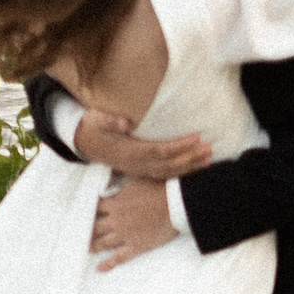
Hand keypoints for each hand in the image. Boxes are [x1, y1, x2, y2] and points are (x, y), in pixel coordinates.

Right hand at [70, 115, 210, 179]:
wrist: (83, 142)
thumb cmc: (92, 126)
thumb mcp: (96, 119)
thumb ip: (109, 120)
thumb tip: (124, 122)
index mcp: (129, 151)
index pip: (160, 150)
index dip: (179, 146)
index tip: (196, 136)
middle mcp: (136, 164)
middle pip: (169, 164)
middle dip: (190, 158)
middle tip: (209, 149)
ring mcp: (139, 169)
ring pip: (168, 172)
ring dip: (189, 167)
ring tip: (208, 159)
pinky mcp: (141, 170)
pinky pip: (164, 174)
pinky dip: (180, 172)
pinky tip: (194, 167)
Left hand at [91, 179, 177, 267]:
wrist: (175, 202)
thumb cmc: (158, 188)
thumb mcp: (134, 178)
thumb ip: (121, 182)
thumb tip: (111, 178)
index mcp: (115, 204)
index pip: (95, 207)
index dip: (89, 210)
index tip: (83, 213)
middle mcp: (116, 221)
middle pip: (96, 227)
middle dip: (87, 231)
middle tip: (80, 235)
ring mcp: (125, 235)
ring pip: (104, 243)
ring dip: (94, 247)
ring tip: (87, 249)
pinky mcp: (136, 246)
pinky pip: (119, 258)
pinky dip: (109, 264)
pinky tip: (100, 268)